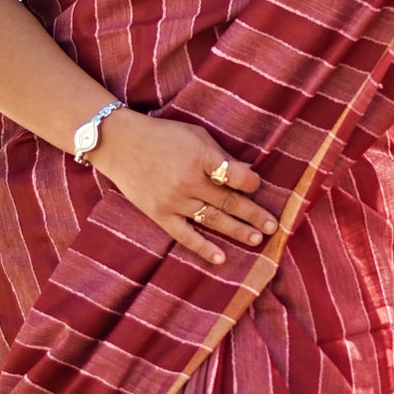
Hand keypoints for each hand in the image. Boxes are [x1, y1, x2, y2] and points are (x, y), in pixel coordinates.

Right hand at [90, 111, 277, 265]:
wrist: (120, 144)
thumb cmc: (162, 135)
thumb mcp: (195, 135)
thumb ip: (219, 155)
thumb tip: (247, 171)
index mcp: (200, 157)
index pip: (236, 175)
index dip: (251, 182)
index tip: (257, 186)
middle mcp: (189, 181)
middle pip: (229, 202)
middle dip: (254, 215)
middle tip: (273, 227)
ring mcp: (174, 200)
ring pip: (213, 220)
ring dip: (237, 231)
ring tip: (256, 240)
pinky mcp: (160, 214)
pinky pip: (185, 236)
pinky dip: (203, 248)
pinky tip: (221, 258)